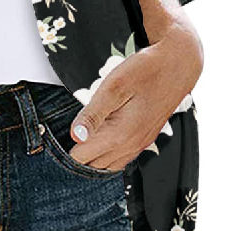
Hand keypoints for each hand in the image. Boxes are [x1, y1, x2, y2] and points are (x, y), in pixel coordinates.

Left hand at [68, 22, 203, 171]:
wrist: (178, 64)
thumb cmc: (145, 71)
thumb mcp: (114, 87)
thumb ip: (93, 114)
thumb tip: (75, 136)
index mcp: (121, 135)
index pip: (82, 158)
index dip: (65, 151)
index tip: (52, 139)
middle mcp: (132, 145)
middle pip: (94, 166)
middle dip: (77, 157)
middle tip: (60, 139)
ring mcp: (140, 143)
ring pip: (109, 165)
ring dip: (92, 157)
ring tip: (78, 138)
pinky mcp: (145, 138)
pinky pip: (122, 157)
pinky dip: (107, 154)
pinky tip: (99, 138)